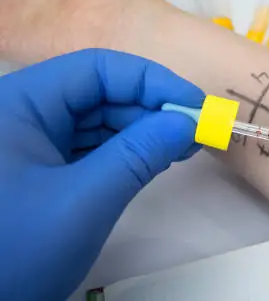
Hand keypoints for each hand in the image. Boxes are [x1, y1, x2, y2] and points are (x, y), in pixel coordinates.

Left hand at [0, 49, 203, 300]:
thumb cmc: (18, 251)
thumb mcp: (86, 200)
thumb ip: (141, 153)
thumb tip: (189, 121)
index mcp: (20, 103)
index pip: (98, 69)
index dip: (153, 81)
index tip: (196, 105)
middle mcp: (24, 112)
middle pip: (100, 92)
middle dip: (152, 109)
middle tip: (199, 131)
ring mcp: (30, 141)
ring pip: (98, 120)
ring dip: (144, 130)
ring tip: (185, 146)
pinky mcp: (41, 167)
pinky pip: (91, 146)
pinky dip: (127, 151)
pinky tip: (157, 158)